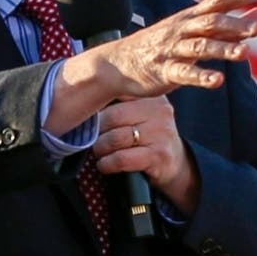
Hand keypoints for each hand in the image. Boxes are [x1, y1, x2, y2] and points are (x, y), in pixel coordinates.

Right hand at [47, 0, 256, 141]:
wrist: (116, 63)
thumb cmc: (160, 46)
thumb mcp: (192, 31)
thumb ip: (227, 24)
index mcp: (189, 19)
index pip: (216, 2)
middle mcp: (181, 30)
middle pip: (210, 23)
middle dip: (233, 25)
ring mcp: (172, 51)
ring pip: (200, 47)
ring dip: (223, 49)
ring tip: (245, 53)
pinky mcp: (164, 72)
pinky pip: (184, 73)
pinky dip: (201, 76)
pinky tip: (218, 81)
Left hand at [92, 97, 197, 213]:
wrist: (175, 164)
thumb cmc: (148, 135)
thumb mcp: (141, 112)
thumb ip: (119, 102)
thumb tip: (81, 98)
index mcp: (151, 95)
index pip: (117, 90)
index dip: (96, 103)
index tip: (84, 112)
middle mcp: (159, 110)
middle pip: (113, 116)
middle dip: (96, 130)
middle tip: (91, 137)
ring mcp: (161, 133)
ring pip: (115, 138)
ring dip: (100, 148)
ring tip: (98, 151)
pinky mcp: (158, 156)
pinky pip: (122, 158)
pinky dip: (107, 163)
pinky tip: (104, 164)